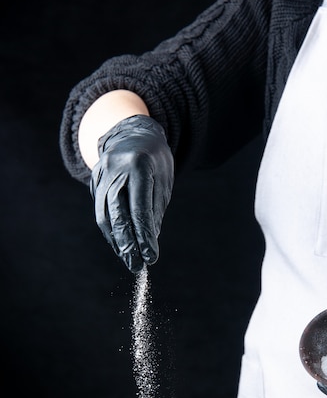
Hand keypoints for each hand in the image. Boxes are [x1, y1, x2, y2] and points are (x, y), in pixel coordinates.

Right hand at [90, 115, 173, 272]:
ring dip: (116, 241)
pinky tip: (120, 245)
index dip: (144, 235)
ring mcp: (100, 174)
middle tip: (136, 265)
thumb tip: (149, 242)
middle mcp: (115, 168)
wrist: (132, 132)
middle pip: (116, 213)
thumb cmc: (155, 160)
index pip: (139, 207)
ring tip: (128, 260)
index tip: (151, 256)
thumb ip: (155, 210)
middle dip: (126, 243)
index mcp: (138, 165)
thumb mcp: (163, 181)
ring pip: (104, 214)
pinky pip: (101, 210)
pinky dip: (111, 230)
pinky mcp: (93, 181)